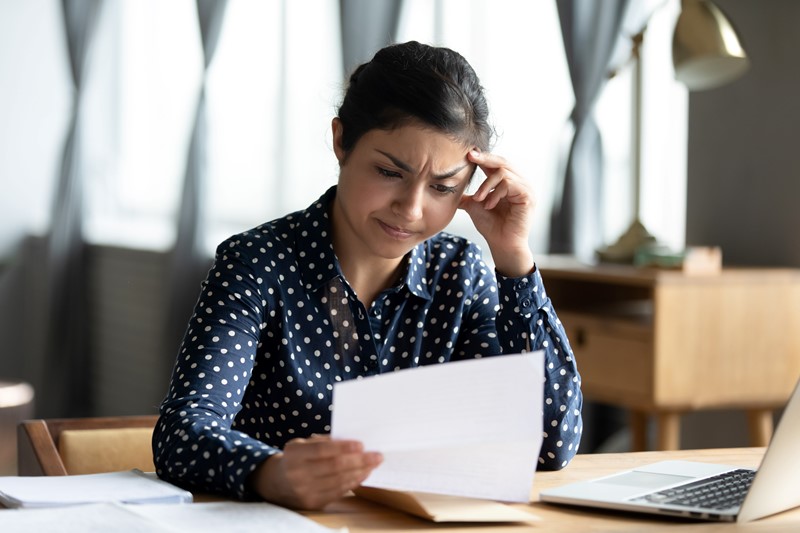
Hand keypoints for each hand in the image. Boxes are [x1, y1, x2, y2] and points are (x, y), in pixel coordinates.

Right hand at [248, 435, 382, 509]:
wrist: (277, 482)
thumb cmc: (296, 458)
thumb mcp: (303, 444)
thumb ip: (324, 441)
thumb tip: (352, 443)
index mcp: (294, 454)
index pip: (322, 450)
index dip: (343, 447)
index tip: (361, 444)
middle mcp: (297, 474)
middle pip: (334, 467)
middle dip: (359, 461)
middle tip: (377, 456)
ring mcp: (304, 491)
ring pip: (339, 481)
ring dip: (360, 472)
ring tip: (373, 464)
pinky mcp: (312, 503)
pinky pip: (338, 492)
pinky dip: (353, 483)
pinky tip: (362, 474)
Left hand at [459, 150, 534, 276]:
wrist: (501, 244)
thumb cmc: (491, 226)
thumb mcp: (474, 205)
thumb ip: (466, 194)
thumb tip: (447, 186)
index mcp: (508, 182)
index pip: (496, 163)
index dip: (483, 157)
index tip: (468, 153)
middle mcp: (519, 182)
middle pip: (502, 161)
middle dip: (485, 159)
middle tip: (470, 156)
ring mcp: (525, 188)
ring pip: (503, 172)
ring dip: (486, 185)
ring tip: (478, 199)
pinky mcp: (528, 196)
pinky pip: (509, 184)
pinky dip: (495, 193)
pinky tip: (489, 205)